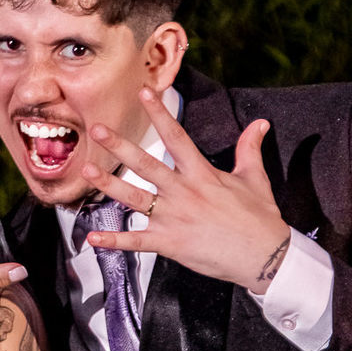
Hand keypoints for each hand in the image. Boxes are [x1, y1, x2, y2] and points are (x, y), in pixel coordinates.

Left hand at [83, 88, 290, 292]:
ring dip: (108, 185)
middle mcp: (184, 193)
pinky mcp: (170, 243)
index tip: (144, 93)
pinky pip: (136, 242)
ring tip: (86, 171)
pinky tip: (93, 237)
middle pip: (146, 164)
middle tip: (97, 129)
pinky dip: (114, 241)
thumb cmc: (261, 219)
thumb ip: (250, 149)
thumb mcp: (255, 179)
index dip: (160, 113)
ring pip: (134, 199)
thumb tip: (260, 123)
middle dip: (120, 146)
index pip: (177, 137)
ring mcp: (174, 219)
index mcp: (202, 174)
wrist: (266, 257)